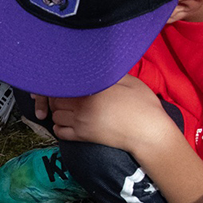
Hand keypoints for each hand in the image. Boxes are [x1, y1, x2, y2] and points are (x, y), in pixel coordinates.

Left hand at [33, 75, 169, 152]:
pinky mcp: (82, 136)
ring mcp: (80, 122)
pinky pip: (59, 132)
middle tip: (65, 95)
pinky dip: (58, 126)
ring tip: (67, 108)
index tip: (68, 82)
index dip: (64, 83)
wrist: (148, 133)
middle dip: (58, 97)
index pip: (65, 84)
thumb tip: (99, 66)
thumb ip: (110, 73)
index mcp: (93, 90)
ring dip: (58, 111)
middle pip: (56, 101)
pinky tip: (66, 122)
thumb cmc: (143, 106)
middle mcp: (83, 106)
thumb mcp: (130, 82)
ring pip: (55, 116)